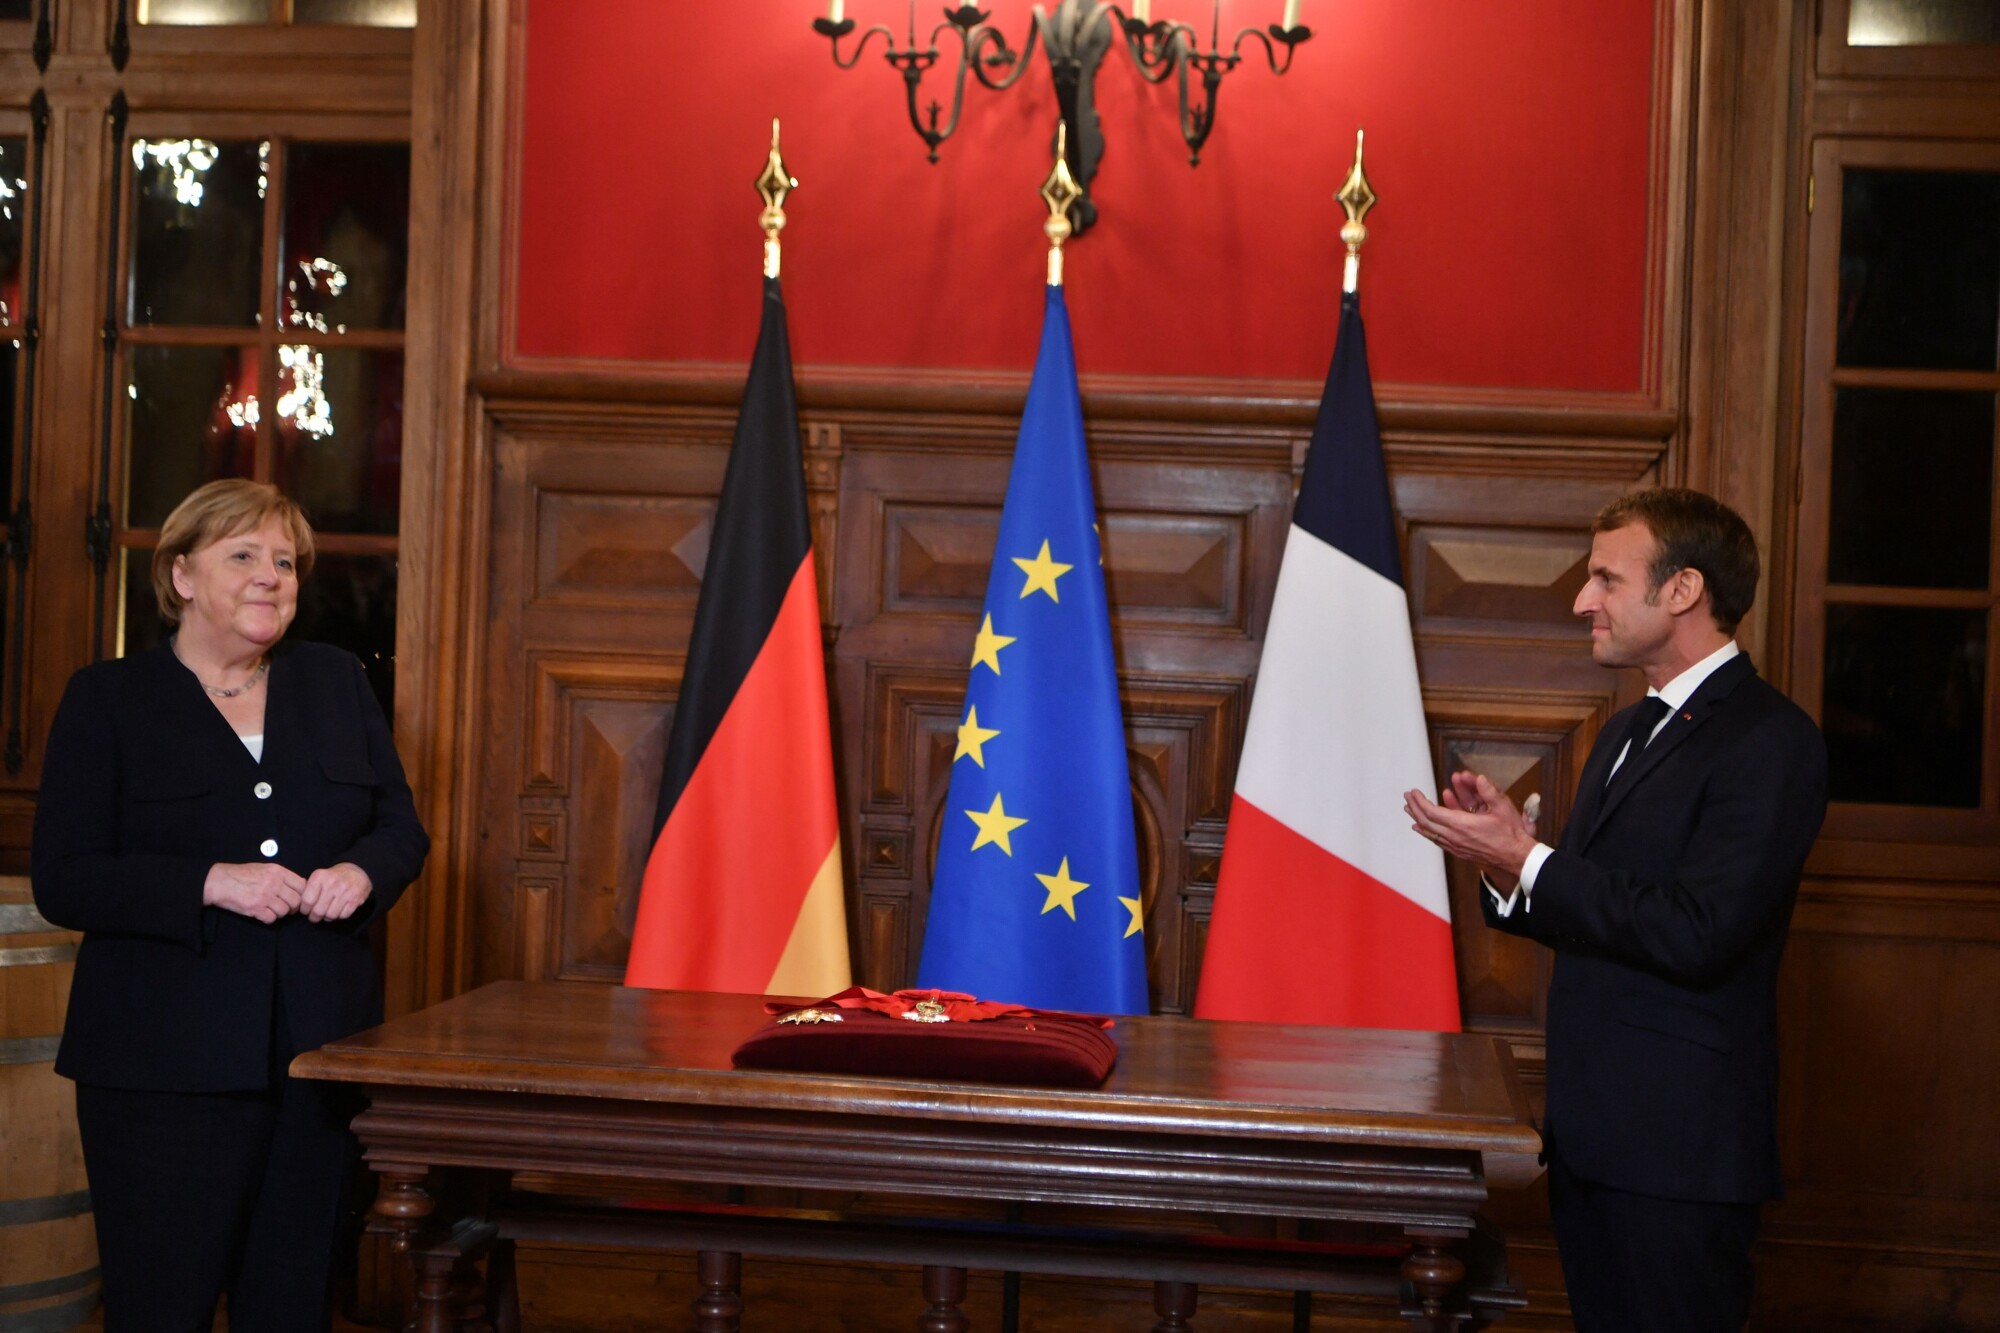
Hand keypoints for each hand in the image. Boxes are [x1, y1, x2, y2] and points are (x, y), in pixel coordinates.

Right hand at [203, 862, 305, 923]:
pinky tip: (262, 914)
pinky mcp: (255, 908)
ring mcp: (265, 896)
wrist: (219, 881)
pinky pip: (271, 919)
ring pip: (285, 911)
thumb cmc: (241, 874)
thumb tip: (298, 885)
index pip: (302, 885)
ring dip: (280, 913)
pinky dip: (268, 919)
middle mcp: (274, 883)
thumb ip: (280, 876)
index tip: (296, 898)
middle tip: (285, 907)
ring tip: (271, 909)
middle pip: (296, 900)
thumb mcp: (264, 868)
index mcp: (278, 871)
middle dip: (293, 907)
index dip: (301, 894)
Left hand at [299, 862, 372, 922]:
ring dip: (328, 917)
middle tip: (315, 916)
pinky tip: (339, 909)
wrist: (357, 872)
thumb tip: (297, 906)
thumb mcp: (318, 878)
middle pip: (318, 911)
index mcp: (319, 876)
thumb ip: (307, 890)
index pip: (306, 901)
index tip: (306, 910)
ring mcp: (345, 890)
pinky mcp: (356, 898)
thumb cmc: (332, 879)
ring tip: (328, 912)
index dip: (305, 910)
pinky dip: (340, 916)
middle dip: (315, 917)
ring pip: (331, 915)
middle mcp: (332, 883)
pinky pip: (343, 915)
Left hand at [1402, 771, 1539, 886]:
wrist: (1515, 857)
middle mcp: (1454, 837)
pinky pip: (1437, 841)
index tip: (1414, 791)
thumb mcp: (1503, 807)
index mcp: (1462, 825)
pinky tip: (1421, 829)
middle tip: (1407, 797)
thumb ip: (1489, 791)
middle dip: (1414, 808)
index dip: (1420, 801)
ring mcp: (1455, 846)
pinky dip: (1426, 832)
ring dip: (1417, 819)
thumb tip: (1479, 778)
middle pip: (1426, 822)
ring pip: (1429, 833)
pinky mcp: (1459, 852)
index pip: (1432, 812)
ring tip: (1409, 810)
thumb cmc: (1510, 833)